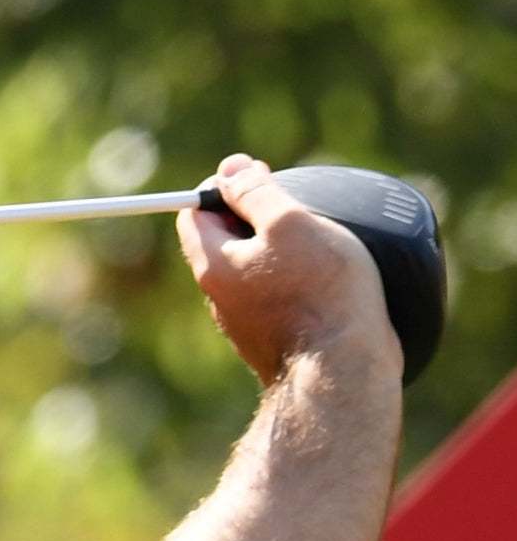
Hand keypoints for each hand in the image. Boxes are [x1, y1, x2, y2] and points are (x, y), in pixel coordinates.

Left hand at [174, 154, 396, 384]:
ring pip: (254, 267)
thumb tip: (230, 168)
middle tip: (298, 207)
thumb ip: (255, 193)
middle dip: (255, 214)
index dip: (224, 187)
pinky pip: (278, 293)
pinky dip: (296, 277)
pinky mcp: (277, 335)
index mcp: (212, 265)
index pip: (195, 213)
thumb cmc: (322, 293)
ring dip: (280, 247)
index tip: (262, 178)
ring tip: (320, 240)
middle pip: (224, 238)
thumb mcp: (289, 224)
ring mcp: (247, 319)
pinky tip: (329, 276)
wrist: (346, 371)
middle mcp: (220, 295)